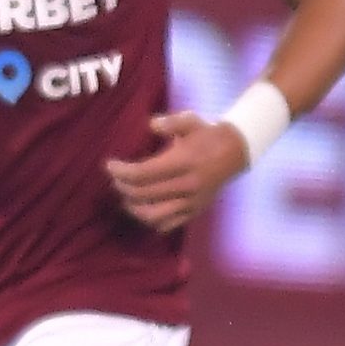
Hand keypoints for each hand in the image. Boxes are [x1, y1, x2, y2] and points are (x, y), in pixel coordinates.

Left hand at [106, 111, 249, 233]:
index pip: (144, 173)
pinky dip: (150, 221)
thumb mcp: (190, 120)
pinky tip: (142, 209)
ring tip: (126, 197)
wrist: (236, 151)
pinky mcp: (195, 211)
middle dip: (123, 187)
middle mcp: (187, 185)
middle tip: (115, 179)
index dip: (122, 172)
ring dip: (134, 208)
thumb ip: (169, 122)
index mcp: (184, 162)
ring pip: (153, 215)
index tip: (109, 166)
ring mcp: (191, 201)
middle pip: (144, 194)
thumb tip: (150, 125)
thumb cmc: (208, 134)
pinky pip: (168, 224)